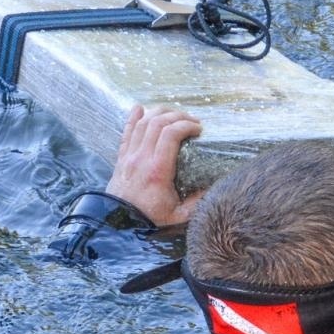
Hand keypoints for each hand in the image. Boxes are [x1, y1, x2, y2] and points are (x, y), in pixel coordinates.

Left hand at [106, 104, 202, 226]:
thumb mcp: (179, 216)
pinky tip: (140, 108)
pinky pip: (126, 132)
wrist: (119, 225)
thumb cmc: (149, 220)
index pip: (171, 134)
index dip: (186, 125)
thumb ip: (197, 202)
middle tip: (192, 121)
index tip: (199, 129)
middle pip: (158, 123)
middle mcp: (141, 158)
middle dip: (178, 116)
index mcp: (157, 170)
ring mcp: (129, 156)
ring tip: (175, 114)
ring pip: (142, 123)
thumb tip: (213, 187)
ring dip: (159, 112)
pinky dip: (133, 117)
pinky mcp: (121, 159)